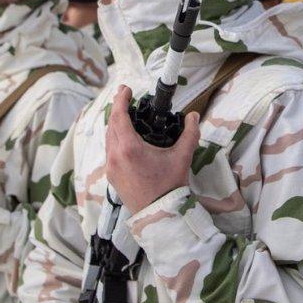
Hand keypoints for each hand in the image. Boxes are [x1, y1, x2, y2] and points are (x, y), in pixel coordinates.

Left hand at [105, 85, 197, 214]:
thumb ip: (189, 134)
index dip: (121, 99)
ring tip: (126, 117)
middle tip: (126, 98)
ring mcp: (111, 167)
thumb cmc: (170, 186)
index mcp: (129, 148)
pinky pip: (109, 151)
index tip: (126, 89)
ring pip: (108, 138)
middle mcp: (115, 155)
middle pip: (111, 125)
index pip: (119, 116)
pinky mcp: (111, 176)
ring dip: (115, 125)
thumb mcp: (182, 157)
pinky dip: (115, 139)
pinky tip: (125, 139)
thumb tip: (194, 116)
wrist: (159, 214)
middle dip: (118, 109)